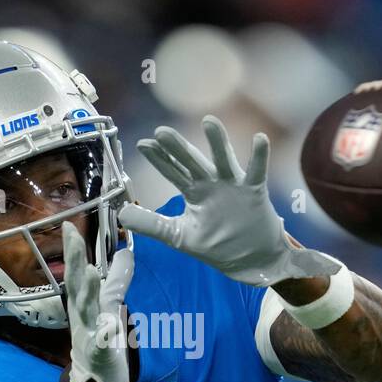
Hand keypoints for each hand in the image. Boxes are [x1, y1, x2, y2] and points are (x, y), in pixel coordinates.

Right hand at [63, 222, 164, 381]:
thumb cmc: (101, 347)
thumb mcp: (108, 309)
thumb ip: (117, 282)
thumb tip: (125, 253)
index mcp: (82, 308)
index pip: (76, 274)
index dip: (73, 252)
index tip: (68, 226)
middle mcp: (81, 320)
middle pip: (75, 286)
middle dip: (73, 261)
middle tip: (72, 236)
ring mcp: (88, 338)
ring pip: (87, 312)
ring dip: (88, 292)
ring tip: (91, 272)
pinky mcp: (100, 358)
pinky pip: (102, 345)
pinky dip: (105, 335)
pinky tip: (111, 326)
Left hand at [118, 115, 338, 285]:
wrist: (250, 260)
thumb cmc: (217, 245)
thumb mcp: (178, 236)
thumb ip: (152, 225)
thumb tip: (121, 216)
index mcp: (194, 191)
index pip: (172, 171)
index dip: (159, 159)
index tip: (143, 144)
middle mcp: (211, 183)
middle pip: (192, 162)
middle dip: (178, 148)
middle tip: (161, 132)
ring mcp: (233, 185)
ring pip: (223, 160)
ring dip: (217, 142)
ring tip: (209, 121)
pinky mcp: (253, 192)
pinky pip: (256, 172)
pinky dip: (259, 156)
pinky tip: (259, 139)